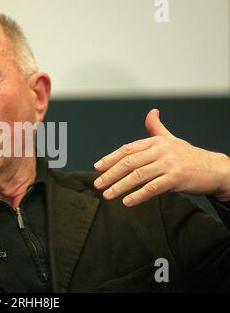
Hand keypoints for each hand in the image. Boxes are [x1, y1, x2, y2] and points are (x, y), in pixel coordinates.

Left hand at [93, 109, 229, 206]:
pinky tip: (127, 202)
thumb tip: (151, 112)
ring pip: (138, 175)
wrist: (216, 169)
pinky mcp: (177, 178)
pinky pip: (152, 188)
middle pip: (129, 162)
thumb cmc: (189, 155)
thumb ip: (157, 128)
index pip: (127, 149)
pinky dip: (138, 195)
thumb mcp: (171, 140)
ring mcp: (169, 164)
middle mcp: (160, 150)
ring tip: (107, 195)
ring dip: (119, 186)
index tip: (97, 168)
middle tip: (97, 184)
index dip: (110, 158)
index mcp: (156, 141)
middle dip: (110, 174)